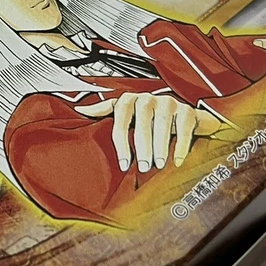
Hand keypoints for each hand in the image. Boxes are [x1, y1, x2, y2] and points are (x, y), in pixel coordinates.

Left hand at [75, 93, 222, 172]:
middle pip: (143, 122)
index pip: (120, 118)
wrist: (182, 117)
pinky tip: (176, 160)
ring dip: (160, 146)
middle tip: (143, 166)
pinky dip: (180, 144)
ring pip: (162, 123)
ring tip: (159, 164)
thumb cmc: (149, 118)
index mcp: (130, 100)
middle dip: (142, 146)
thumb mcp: (126, 115)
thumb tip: (79, 109)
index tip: (123, 163)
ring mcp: (168, 102)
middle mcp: (147, 98)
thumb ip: (104, 111)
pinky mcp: (186, 110)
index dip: (121, 141)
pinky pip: (183, 126)